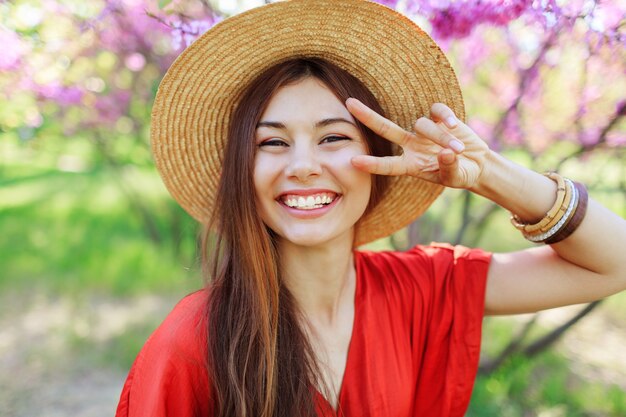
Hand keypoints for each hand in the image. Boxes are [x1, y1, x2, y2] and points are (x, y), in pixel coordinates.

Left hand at [346, 98, 490, 188]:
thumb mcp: (456, 177)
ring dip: (440, 136)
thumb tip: (445, 153)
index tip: (353, 161)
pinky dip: (445, 117)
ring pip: (422, 124)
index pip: (388, 165)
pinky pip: (437, 111)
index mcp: (411, 164)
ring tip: (458, 150)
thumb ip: (449, 168)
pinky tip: (454, 126)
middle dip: (367, 117)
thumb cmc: (461, 174)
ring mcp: (424, 131)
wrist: (477, 164)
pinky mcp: (441, 119)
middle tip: (348, 103)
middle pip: (385, 129)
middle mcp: (412, 145)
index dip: (372, 164)